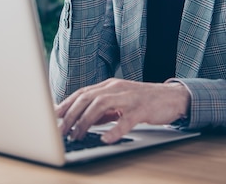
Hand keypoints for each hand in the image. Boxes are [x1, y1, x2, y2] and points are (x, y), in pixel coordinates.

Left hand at [55, 78, 189, 143]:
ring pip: (101, 105)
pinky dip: (114, 130)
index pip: (82, 93)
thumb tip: (81, 120)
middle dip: (70, 115)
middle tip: (60, 131)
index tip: (53, 116)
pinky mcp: (141, 109)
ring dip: (86, 121)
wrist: (172, 97)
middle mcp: (116, 88)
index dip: (66, 104)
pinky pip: (126, 120)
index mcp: (109, 86)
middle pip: (87, 98)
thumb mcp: (119, 102)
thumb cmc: (143, 101)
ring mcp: (128, 97)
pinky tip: (106, 139)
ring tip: (77, 135)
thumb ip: (102, 110)